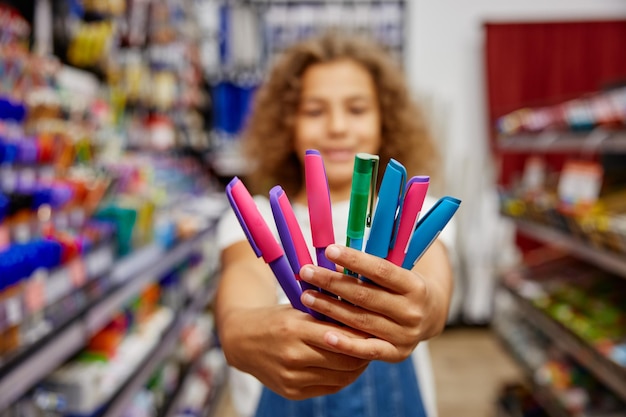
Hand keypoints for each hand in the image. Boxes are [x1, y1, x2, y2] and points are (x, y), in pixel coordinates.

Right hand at [219, 303, 370, 399]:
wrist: (242, 341)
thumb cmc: (276, 318)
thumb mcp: (297, 307)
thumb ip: (327, 310)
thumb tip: (365, 309)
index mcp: (294, 329)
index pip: (341, 335)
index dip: (362, 332)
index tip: (377, 324)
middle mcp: (292, 356)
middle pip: (345, 359)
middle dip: (365, 351)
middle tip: (378, 341)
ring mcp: (292, 378)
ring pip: (341, 376)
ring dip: (359, 366)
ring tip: (368, 352)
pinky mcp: (292, 392)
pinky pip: (330, 387)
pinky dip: (345, 377)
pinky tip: (351, 365)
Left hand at [299, 243, 451, 362]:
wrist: (430, 317)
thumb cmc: (402, 288)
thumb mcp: (394, 273)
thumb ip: (367, 269)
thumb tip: (329, 258)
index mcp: (414, 286)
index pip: (381, 270)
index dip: (354, 260)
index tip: (329, 250)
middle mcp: (412, 312)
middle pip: (365, 296)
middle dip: (332, 283)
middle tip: (307, 272)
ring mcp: (405, 335)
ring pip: (361, 321)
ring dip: (330, 308)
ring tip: (306, 297)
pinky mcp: (396, 354)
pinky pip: (367, 351)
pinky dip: (345, 345)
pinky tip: (325, 335)